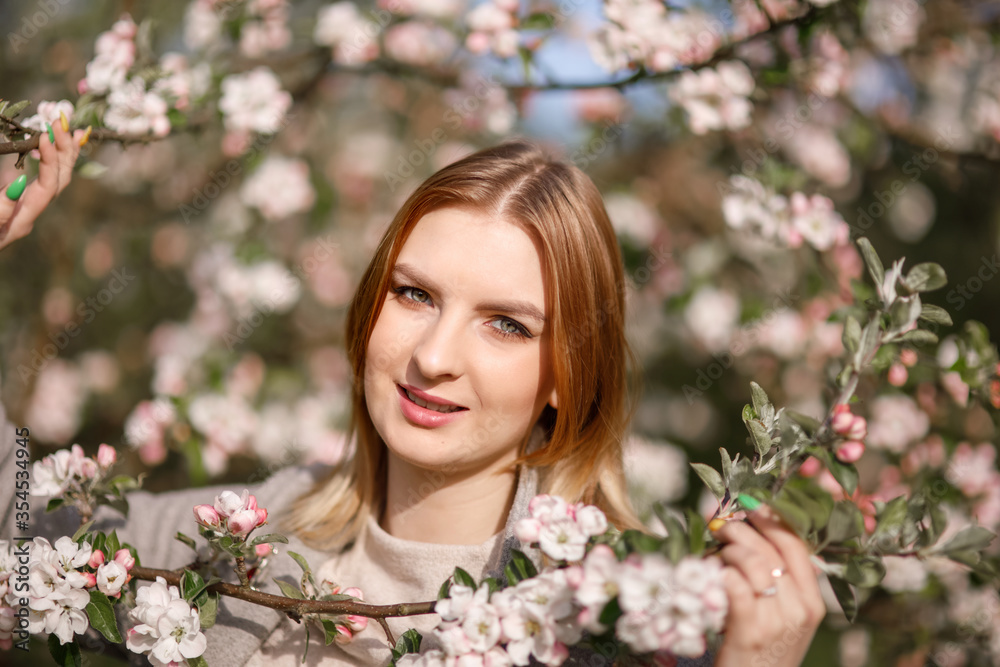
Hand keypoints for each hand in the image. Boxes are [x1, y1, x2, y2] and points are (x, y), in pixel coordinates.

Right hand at [0, 118, 87, 251]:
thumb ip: (1, 209)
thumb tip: (19, 183)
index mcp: (24, 219)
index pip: (48, 187)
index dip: (50, 161)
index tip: (46, 136)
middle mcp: (33, 212)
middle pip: (60, 181)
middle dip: (64, 152)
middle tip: (62, 124)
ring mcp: (30, 205)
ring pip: (57, 179)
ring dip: (64, 153)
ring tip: (70, 130)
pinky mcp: (23, 199)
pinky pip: (46, 177)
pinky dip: (52, 159)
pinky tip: (51, 142)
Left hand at [711, 507, 825, 666]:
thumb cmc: (764, 653)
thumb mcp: (784, 618)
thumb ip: (779, 583)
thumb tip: (753, 534)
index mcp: (813, 601)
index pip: (796, 545)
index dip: (772, 519)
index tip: (751, 506)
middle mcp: (801, 609)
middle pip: (769, 549)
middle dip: (740, 530)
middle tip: (720, 528)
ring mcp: (778, 621)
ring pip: (751, 562)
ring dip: (727, 552)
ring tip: (714, 557)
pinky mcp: (751, 632)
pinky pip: (736, 585)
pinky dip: (721, 573)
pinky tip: (714, 576)